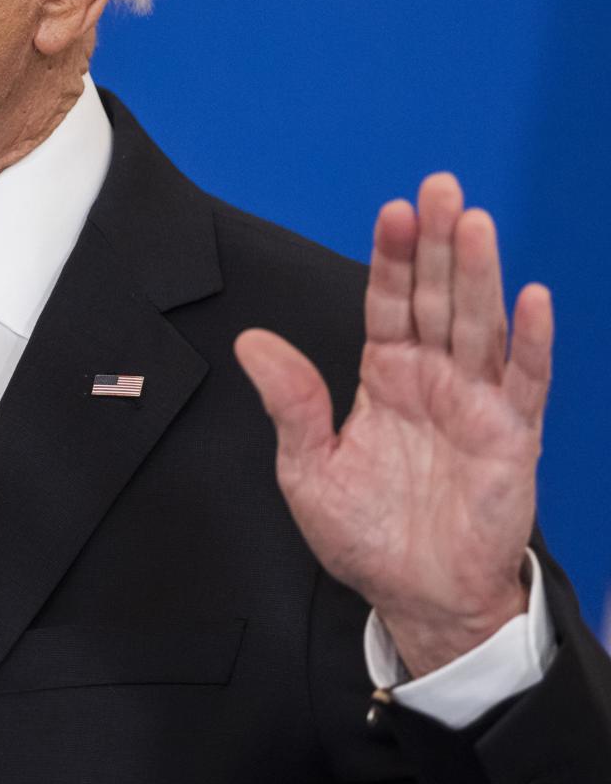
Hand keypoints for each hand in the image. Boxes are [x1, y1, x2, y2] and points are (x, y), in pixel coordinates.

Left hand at [235, 173, 550, 677]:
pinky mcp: (512, 438)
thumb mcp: (308, 468)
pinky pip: (526, 382)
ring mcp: (476, 403)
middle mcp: (433, 378)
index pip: (387, 301)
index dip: (391, 256)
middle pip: (436, 296)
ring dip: (480, 274)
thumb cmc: (366, 534)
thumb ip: (290, 402)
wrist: (417, 596)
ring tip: (475, 222)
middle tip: (440, 186)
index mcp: (386, 375)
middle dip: (438, 242)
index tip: (392, 209)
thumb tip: (251, 343)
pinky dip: (531, 342)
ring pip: (479, 325)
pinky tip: (532, 300)